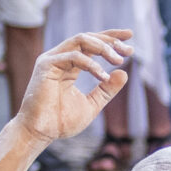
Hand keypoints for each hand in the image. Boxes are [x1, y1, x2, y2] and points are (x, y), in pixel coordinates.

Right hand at [15, 30, 131, 143]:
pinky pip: (73, 57)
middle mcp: (60, 57)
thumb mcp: (92, 104)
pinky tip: (103, 76)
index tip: (130, 37)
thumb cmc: (61, 121)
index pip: (91, 43)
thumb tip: (124, 72)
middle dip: (110, 40)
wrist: (40, 133)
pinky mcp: (45, 64)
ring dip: (102, 47)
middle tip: (128, 50)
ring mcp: (52, 59)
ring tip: (119, 60)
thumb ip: (107, 89)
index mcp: (70, 64)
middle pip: (88, 37)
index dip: (110, 38)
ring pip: (81, 40)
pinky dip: (91, 65)